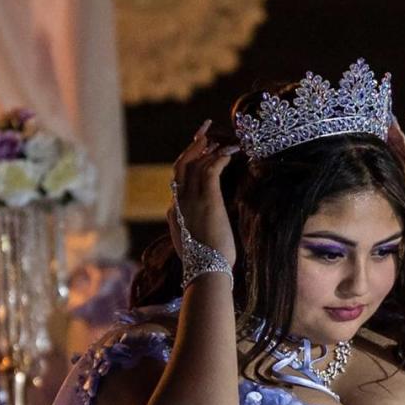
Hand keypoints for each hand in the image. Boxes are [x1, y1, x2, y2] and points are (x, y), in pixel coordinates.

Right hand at [168, 121, 238, 264]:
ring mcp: (190, 200)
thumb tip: (200, 230)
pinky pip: (210, 169)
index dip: (189, 165)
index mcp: (175, 214)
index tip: (201, 155)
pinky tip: (230, 153)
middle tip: (204, 132)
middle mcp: (179, 202)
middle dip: (192, 147)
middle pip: (181, 166)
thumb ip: (193, 232)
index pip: (179, 182)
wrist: (207, 271)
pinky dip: (219, 157)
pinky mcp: (207, 199)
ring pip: (194, 163)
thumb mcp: (194, 246)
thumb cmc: (206, 265)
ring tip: (220, 139)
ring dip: (207, 148)